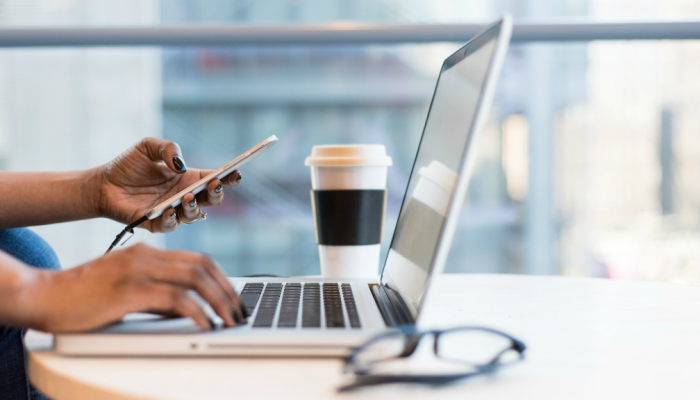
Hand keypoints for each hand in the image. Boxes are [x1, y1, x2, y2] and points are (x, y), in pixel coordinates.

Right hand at [19, 243, 244, 332]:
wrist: (43, 295)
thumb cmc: (82, 297)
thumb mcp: (126, 290)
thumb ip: (156, 294)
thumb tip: (187, 310)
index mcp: (147, 253)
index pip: (198, 259)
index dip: (222, 278)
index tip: (234, 298)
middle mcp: (146, 256)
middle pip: (203, 266)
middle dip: (228, 290)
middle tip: (239, 312)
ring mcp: (138, 270)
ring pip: (195, 279)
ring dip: (219, 301)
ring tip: (230, 320)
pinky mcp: (130, 290)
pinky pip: (175, 299)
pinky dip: (197, 312)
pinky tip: (205, 325)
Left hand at [91, 137, 241, 231]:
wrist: (102, 184)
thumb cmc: (127, 165)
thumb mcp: (148, 146)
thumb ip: (167, 148)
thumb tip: (181, 165)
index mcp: (188, 178)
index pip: (214, 179)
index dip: (228, 177)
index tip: (235, 172)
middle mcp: (184, 196)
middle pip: (211, 200)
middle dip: (217, 194)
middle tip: (214, 185)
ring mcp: (172, 211)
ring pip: (193, 215)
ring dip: (194, 207)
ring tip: (187, 197)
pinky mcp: (155, 224)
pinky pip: (170, 226)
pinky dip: (172, 219)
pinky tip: (169, 210)